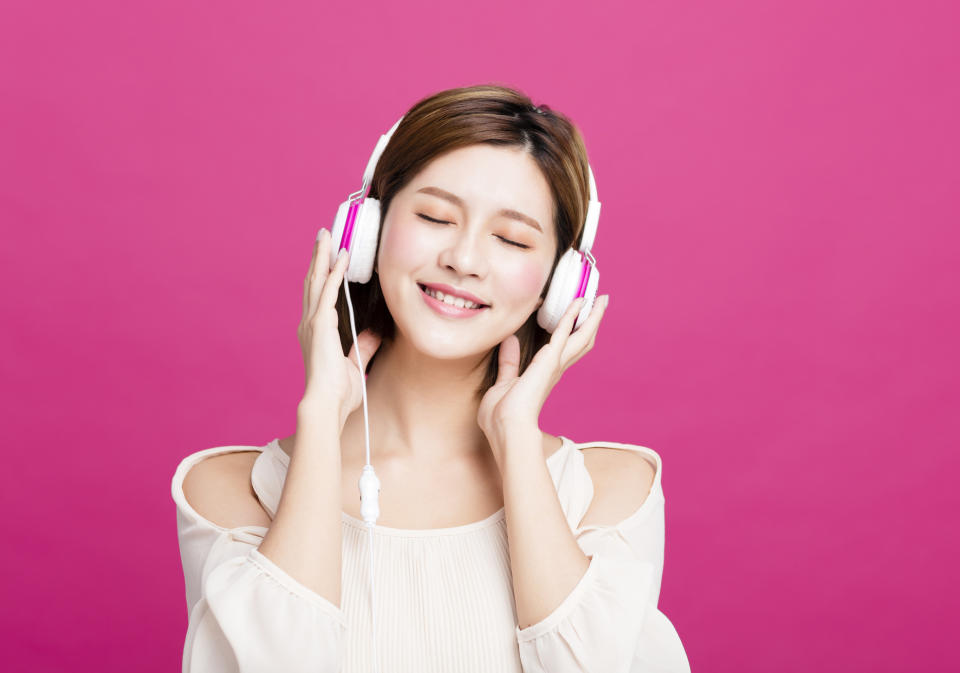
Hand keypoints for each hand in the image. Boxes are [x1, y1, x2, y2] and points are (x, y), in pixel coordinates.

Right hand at [298, 228, 381, 429]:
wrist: (326, 404)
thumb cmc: (337, 393)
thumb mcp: (355, 365)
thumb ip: (363, 347)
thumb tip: (374, 334)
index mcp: (316, 333)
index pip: (319, 296)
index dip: (322, 274)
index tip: (328, 256)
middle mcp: (310, 323)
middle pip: (312, 282)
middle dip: (318, 257)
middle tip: (323, 236)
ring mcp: (312, 322)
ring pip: (316, 280)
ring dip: (322, 256)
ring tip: (326, 235)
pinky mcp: (320, 323)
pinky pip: (328, 290)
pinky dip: (334, 271)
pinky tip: (341, 255)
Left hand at [477, 294, 609, 459]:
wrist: (505, 428)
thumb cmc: (502, 415)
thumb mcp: (504, 382)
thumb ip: (509, 362)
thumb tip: (509, 340)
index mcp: (545, 374)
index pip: (564, 348)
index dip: (572, 331)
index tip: (577, 315)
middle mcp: (555, 368)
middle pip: (581, 341)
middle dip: (592, 322)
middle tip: (601, 303)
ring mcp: (554, 364)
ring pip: (581, 336)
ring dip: (591, 316)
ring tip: (601, 299)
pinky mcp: (549, 359)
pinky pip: (563, 332)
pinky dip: (571, 315)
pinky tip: (578, 301)